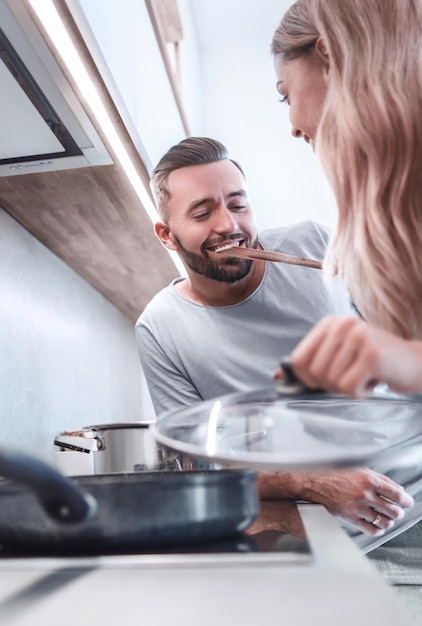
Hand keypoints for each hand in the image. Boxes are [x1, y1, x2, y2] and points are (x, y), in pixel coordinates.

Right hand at [257, 468, 413, 535]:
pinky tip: (378, 525)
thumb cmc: (334, 475)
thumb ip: (378, 478)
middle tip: (398, 511)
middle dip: (398, 512)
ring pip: (384, 520)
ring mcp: (357, 507)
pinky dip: (379, 529)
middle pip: (393, 509)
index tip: (407, 502)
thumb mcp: (358, 470)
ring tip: (387, 518)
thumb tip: (396, 488)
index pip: (396, 493)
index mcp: (368, 479)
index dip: (406, 500)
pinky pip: (372, 529)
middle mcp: (364, 494)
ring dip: (389, 520)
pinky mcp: (350, 518)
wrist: (313, 484)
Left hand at [275, 316, 421, 397]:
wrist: (415, 363)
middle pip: (314, 373)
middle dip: (331, 386)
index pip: (299, 360)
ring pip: (331, 382)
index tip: (326, 381)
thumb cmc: (374, 364)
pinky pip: (349, 388)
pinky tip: (373, 381)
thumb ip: (310, 365)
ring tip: (365, 376)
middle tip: (353, 377)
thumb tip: (277, 376)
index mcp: (329, 323)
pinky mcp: (372, 354)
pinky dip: (361, 393)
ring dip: (348, 389)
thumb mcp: (339, 358)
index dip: (308, 380)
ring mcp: (358, 336)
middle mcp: (343, 324)